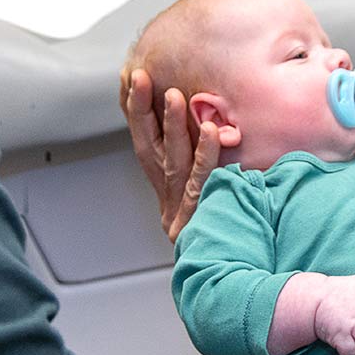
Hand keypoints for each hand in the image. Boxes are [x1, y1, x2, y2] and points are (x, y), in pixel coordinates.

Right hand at [119, 66, 220, 241]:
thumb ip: (197, 158)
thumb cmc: (217, 228)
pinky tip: (210, 130)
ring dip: (172, 126)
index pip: (144, 142)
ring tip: (175, 95)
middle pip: (150, 148)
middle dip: (143, 110)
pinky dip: (206, 153)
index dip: (136, 110)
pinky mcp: (201, 215)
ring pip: (173, 161)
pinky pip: (203, 181)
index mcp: (163, 187)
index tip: (133, 77)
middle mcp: (167, 196)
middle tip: (141, 77)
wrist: (221, 277)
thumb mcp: (200, 191)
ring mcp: (181, 208)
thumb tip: (203, 114)